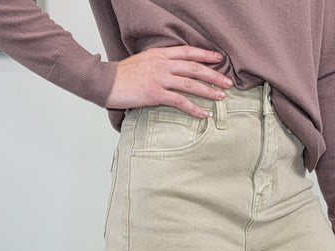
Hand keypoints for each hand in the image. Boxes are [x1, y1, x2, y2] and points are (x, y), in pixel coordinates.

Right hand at [105, 46, 232, 117]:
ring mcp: (160, 78)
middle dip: (214, 75)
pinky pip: (180, 101)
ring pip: (190, 84)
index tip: (219, 59)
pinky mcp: (155, 94)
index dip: (205, 54)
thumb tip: (171, 71)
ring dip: (208, 91)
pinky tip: (203, 114)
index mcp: (160, 54)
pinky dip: (194, 108)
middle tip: (228, 83)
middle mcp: (162, 64)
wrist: (105, 82)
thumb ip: (158, 64)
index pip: (188, 52)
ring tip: (221, 98)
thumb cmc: (122, 75)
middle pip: (194, 67)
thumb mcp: (142, 62)